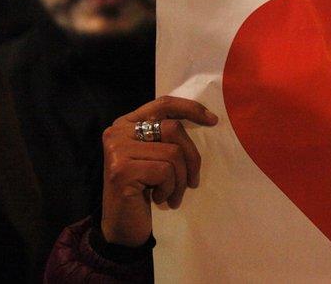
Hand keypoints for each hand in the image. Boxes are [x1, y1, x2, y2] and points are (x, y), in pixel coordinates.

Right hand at [101, 96, 217, 246]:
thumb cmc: (144, 190)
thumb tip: (208, 119)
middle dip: (192, 158)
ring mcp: (117, 150)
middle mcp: (117, 132)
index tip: (213, 120)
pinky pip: (165, 172)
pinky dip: (170, 188)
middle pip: (174, 129)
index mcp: (126, 123)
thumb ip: (168, 137)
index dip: (190, 108)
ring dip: (180, 179)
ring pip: (173, 153)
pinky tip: (159, 199)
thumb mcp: (156, 157)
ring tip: (173, 195)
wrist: (122, 226)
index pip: (163, 104)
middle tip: (193, 182)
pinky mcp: (121, 170)